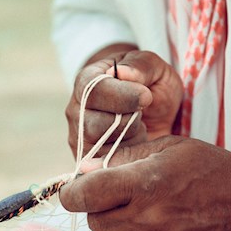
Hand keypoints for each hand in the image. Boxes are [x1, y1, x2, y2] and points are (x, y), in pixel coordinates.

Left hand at [60, 136, 230, 230]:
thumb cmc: (211, 170)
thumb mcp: (169, 148)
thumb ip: (124, 157)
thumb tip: (86, 169)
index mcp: (145, 184)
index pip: (85, 195)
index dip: (72, 193)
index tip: (73, 191)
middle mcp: (150, 221)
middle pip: (96, 223)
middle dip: (102, 210)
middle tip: (124, 201)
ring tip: (156, 216)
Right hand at [66, 46, 182, 157]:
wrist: (153, 112)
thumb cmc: (151, 86)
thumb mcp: (155, 69)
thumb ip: (142, 65)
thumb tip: (124, 72)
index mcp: (87, 80)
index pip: (94, 91)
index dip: (124, 96)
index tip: (147, 96)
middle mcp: (75, 109)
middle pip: (93, 125)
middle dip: (127, 122)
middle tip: (141, 114)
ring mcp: (78, 137)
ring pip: (99, 147)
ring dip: (127, 140)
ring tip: (138, 127)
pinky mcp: (87, 159)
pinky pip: (104, 165)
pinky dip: (127, 157)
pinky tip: (135, 143)